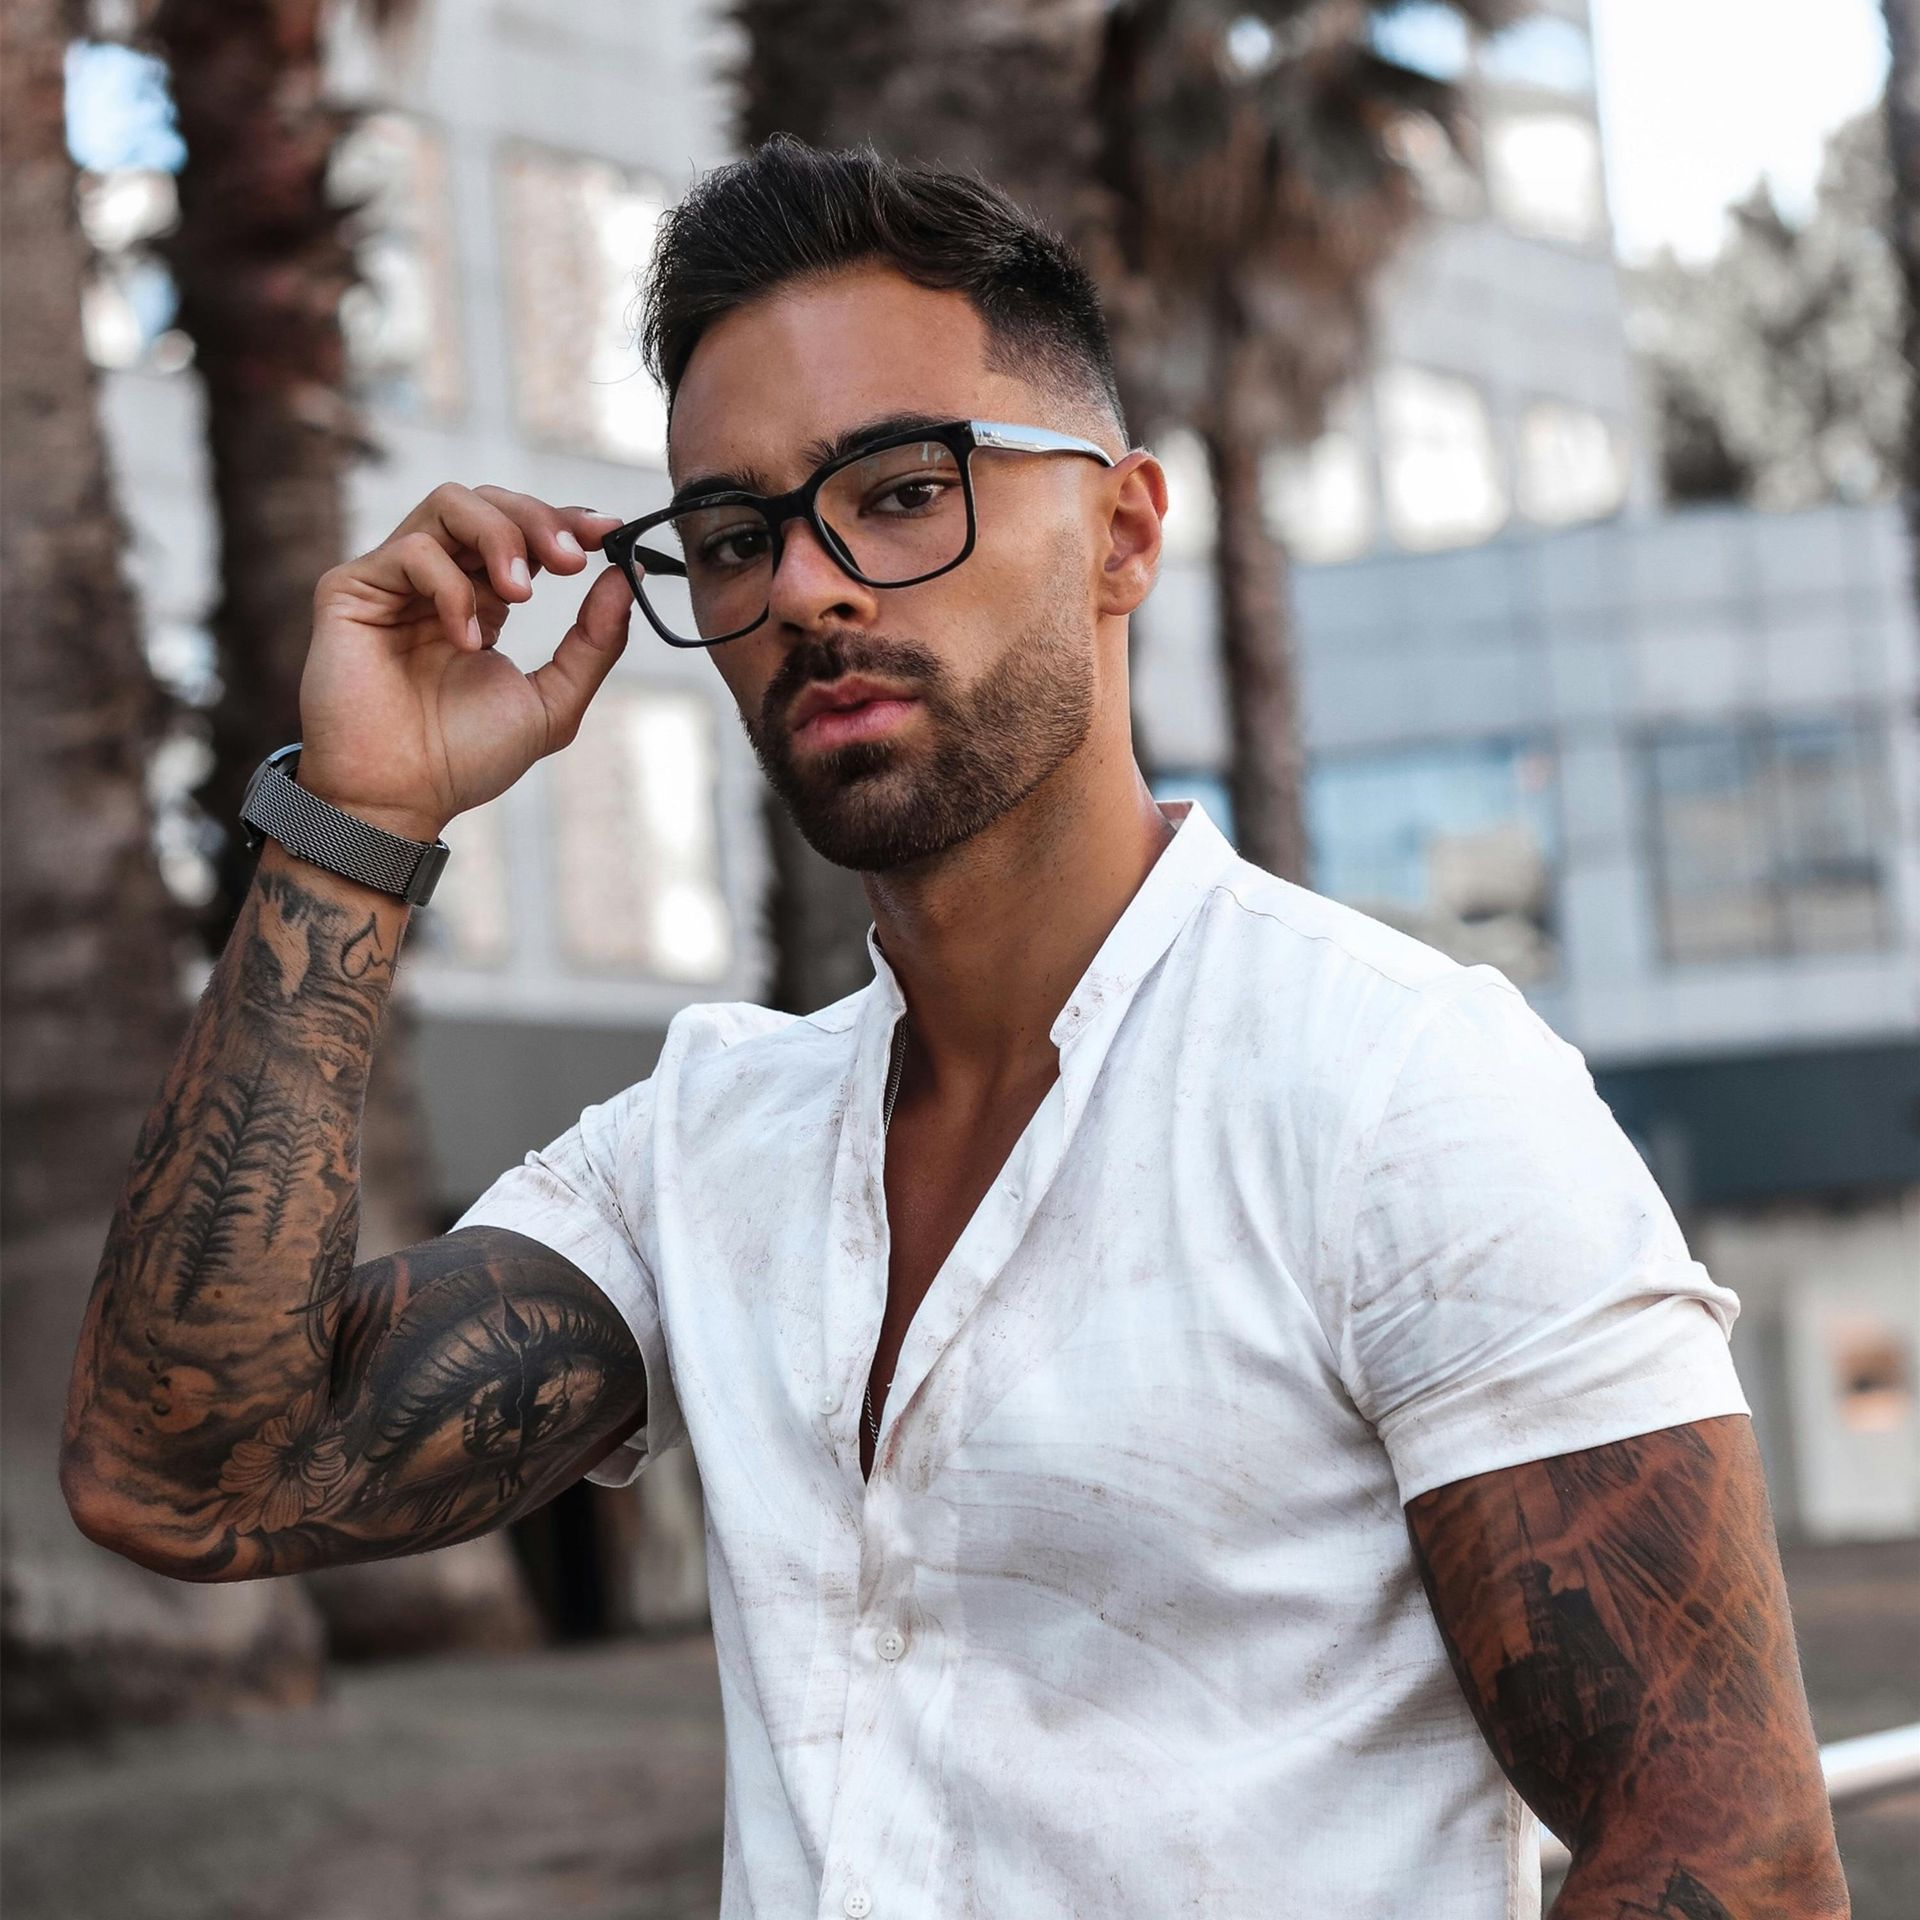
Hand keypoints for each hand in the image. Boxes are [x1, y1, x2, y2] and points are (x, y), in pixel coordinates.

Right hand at [295, 485, 635, 840]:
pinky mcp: (352, 588)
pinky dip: (452, 588)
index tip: (607, 533)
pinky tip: (466, 640)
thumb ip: (593, 643)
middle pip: (489, 501)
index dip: (564, 520)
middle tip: (572, 560)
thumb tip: (626, 576)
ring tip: (523, 594)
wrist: (401, 798)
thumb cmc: (465, 758)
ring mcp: (394, 580)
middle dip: (538, 520)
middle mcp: (437, 580)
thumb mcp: (552, 701)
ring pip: (449, 503)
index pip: (522, 531)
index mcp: (482, 600)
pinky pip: (412, 550)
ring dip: (500, 537)